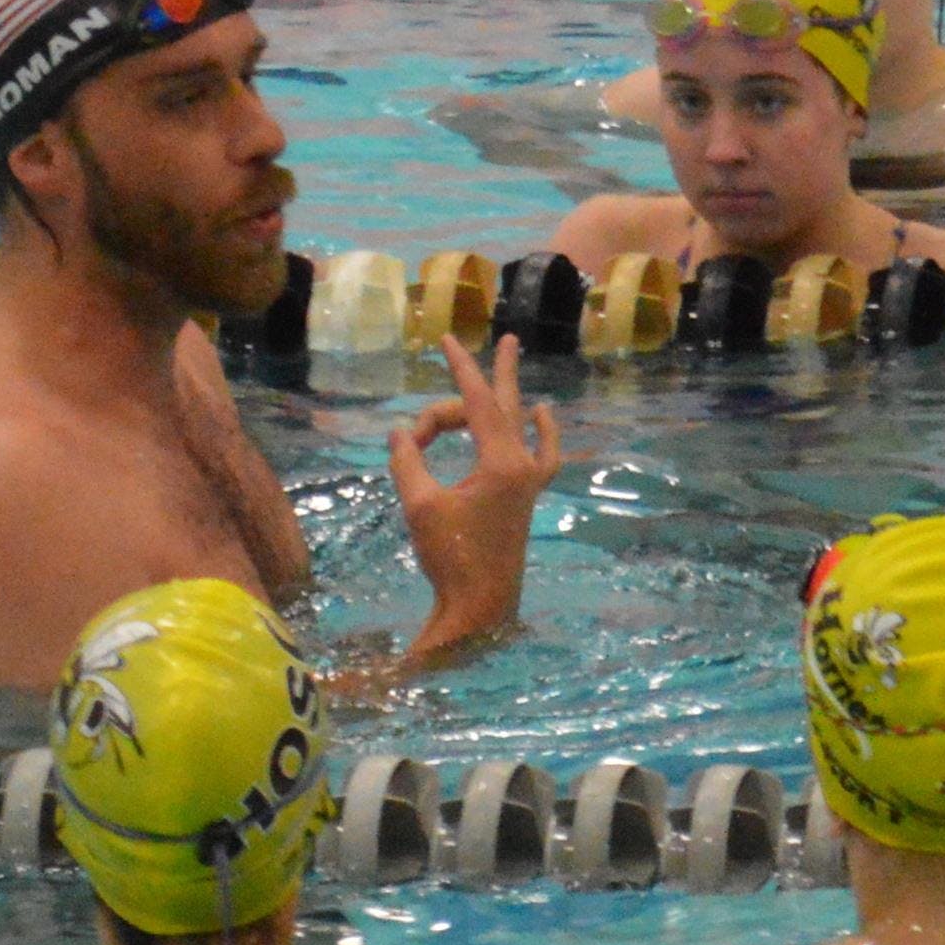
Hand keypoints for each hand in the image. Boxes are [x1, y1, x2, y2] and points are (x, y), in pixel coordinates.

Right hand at [391, 331, 566, 663]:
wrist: (481, 606)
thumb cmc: (450, 556)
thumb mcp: (420, 505)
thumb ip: (408, 462)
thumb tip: (400, 433)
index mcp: (501, 463)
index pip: (478, 403)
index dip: (461, 370)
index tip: (446, 342)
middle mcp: (521, 466)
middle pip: (506, 407)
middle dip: (501, 372)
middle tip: (507, 338)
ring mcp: (528, 482)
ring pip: (517, 427)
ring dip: (507, 400)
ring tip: (503, 371)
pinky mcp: (526, 498)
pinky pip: (543, 455)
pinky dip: (544, 433)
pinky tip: (542, 416)